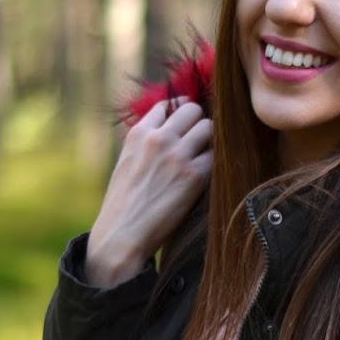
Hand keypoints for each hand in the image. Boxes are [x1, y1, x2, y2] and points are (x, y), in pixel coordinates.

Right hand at [85, 98, 212, 287]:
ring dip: (210, 141)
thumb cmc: (124, 204)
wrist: (122, 234)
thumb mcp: (126, 162)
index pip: (166, 106)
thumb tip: (167, 128)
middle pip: (193, 109)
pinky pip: (216, 156)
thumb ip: (146, 143)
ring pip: (209, 128)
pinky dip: (214, 163)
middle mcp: (159, 139)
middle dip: (197, 123)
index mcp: (138, 133)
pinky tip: (206, 176)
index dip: (176, 116)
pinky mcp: (194, 176)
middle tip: (197, 143)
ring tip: (203, 159)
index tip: (182, 128)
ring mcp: (177, 155)